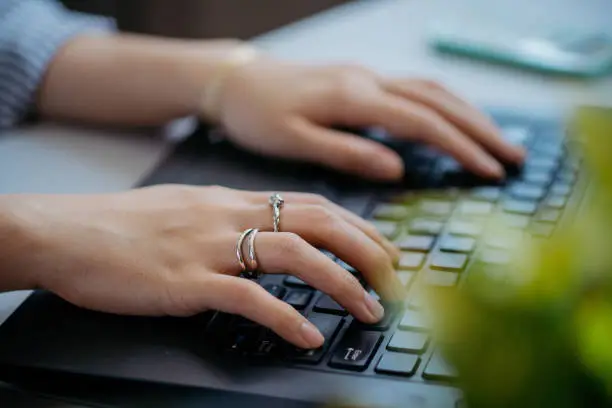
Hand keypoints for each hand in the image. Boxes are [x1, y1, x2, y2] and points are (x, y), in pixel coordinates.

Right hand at [8, 185, 401, 348]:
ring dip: (342, 283)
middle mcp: (230, 216)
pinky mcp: (187, 280)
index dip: (358, 225)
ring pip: (295, 255)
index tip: (387, 246)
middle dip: (367, 249)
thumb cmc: (125, 224)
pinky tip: (309, 337)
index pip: (312, 204)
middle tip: (398, 278)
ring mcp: (210, 247)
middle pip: (318, 222)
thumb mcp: (189, 208)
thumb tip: (268, 231)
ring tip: (371, 310)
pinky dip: (286, 318)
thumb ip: (231, 217)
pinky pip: (249, 298)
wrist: (68, 231)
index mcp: (233, 200)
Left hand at [217, 60, 524, 180]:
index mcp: (354, 98)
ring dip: (468, 114)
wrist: (233, 81)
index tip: (492, 171)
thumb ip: (347, 152)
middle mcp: (368, 81)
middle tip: (514, 158)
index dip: (461, 147)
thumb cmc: (256, 116)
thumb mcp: (294, 140)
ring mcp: (366, 76)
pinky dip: (444, 106)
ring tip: (497, 141)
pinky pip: (414, 88)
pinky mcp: (360, 80)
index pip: (422, 123)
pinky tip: (452, 121)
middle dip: (480, 129)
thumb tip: (398, 169)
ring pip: (431, 90)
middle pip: (439, 101)